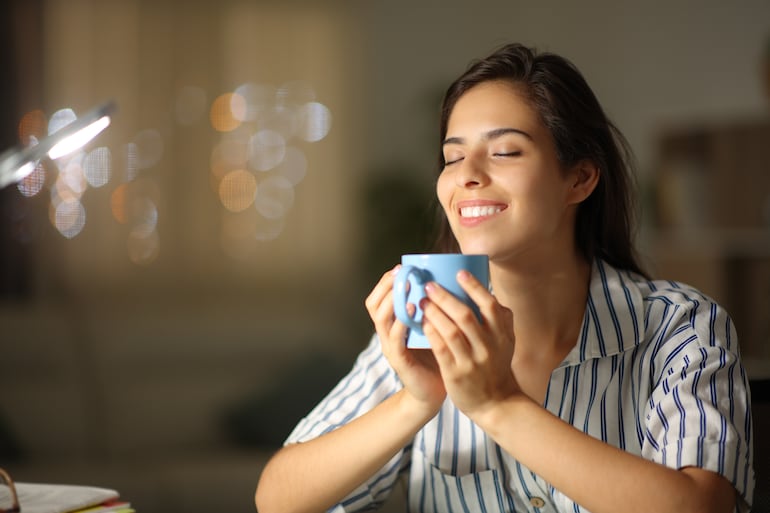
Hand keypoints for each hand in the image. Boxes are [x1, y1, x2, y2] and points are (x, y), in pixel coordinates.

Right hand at [364, 266, 445, 415]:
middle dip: (386, 286)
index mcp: (394, 324)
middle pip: (374, 304)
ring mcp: (390, 347)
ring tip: (406, 287)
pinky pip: (395, 340)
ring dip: (392, 301)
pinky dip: (401, 324)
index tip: (402, 267)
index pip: (380, 297)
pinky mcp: (399, 361)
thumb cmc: (438, 356)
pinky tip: (412, 312)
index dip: (387, 281)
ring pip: (381, 319)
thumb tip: (450, 279)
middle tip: (402, 273)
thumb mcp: (434, 326)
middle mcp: (387, 334)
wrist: (435, 391)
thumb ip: (434, 308)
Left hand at [420, 270, 519, 419]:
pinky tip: (422, 322)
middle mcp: (489, 347)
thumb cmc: (496, 367)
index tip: (459, 273)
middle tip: (430, 285)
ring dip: (434, 313)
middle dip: (445, 297)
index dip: (474, 287)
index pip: (490, 306)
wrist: (496, 403)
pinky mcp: (456, 374)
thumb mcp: (506, 342)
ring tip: (422, 301)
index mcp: (502, 335)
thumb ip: (501, 319)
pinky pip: (441, 349)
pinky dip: (431, 333)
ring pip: (451, 331)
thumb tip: (490, 292)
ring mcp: (472, 361)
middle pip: (466, 315)